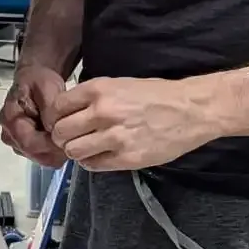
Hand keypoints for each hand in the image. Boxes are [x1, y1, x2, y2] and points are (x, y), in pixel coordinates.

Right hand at [0, 64, 68, 166]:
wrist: (33, 81)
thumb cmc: (39, 81)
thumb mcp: (47, 86)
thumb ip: (50, 107)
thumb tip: (54, 128)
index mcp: (10, 119)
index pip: (30, 143)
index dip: (52, 145)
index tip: (71, 138)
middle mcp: (9, 135)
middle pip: (36, 155)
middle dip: (57, 150)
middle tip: (76, 138)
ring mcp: (16, 143)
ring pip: (41, 158)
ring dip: (57, 151)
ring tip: (70, 135)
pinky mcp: (25, 148)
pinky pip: (43, 156)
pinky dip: (55, 151)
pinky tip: (63, 137)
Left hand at [51, 76, 219, 172]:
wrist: (191, 110)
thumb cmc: (157, 94)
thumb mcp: (120, 84)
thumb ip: (93, 97)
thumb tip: (69, 111)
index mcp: (99, 90)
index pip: (58, 106)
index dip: (56, 116)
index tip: (62, 121)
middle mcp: (103, 112)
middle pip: (61, 131)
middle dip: (62, 136)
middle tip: (71, 138)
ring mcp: (114, 137)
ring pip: (73, 150)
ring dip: (76, 151)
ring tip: (87, 148)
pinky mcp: (127, 158)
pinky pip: (93, 164)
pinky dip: (91, 162)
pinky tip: (100, 156)